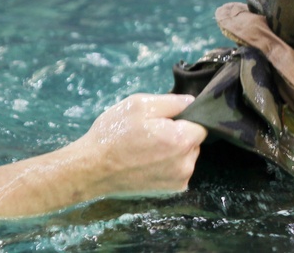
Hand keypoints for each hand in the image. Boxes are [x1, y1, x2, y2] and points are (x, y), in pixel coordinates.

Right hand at [69, 93, 206, 197]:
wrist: (92, 168)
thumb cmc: (114, 132)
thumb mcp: (139, 105)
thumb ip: (171, 102)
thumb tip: (192, 101)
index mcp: (182, 140)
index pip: (200, 123)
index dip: (184, 118)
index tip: (166, 118)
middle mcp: (186, 163)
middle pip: (194, 141)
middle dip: (179, 134)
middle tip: (152, 131)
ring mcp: (178, 181)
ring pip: (186, 157)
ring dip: (174, 150)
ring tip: (147, 147)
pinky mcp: (169, 192)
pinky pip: (177, 171)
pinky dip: (168, 165)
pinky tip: (147, 161)